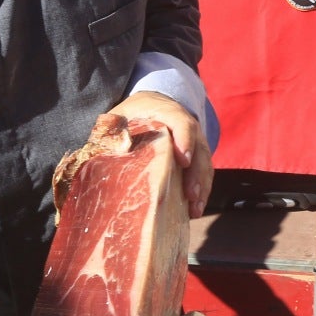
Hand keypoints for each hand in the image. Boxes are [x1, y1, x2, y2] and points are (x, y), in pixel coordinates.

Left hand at [108, 90, 212, 218]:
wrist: (154, 104)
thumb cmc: (136, 113)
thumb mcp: (122, 115)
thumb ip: (115, 129)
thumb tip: (111, 147)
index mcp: (169, 114)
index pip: (182, 124)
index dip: (185, 141)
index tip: (184, 161)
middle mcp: (188, 128)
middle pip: (199, 150)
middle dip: (196, 174)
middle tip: (190, 195)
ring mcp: (196, 144)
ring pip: (205, 165)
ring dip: (202, 188)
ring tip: (194, 210)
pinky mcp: (197, 158)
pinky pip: (204, 175)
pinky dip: (201, 193)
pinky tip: (193, 211)